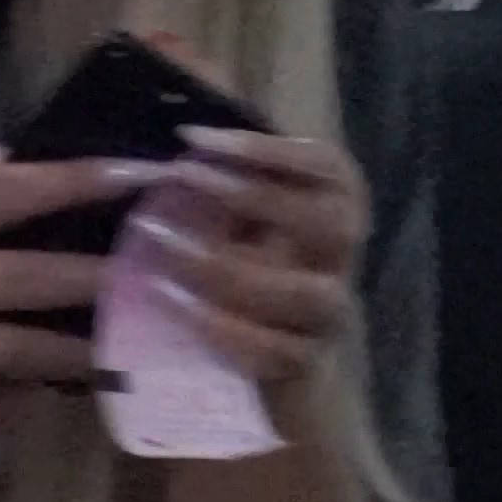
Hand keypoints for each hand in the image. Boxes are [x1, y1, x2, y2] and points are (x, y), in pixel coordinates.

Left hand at [121, 122, 367, 397]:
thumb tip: (159, 153)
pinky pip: (278, 351)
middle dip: (255, 197)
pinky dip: (224, 328)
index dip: (265, 148)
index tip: (193, 137)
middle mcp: (342, 258)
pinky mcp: (305, 364)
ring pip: (306, 294)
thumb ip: (210, 180)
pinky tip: (175, 304)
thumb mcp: (227, 212)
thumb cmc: (232, 263)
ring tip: (162, 244)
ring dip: (229, 267)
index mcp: (335, 204)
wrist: (250, 362)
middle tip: (182, 177)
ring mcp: (329, 315)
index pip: (323, 165)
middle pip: (331, 224)